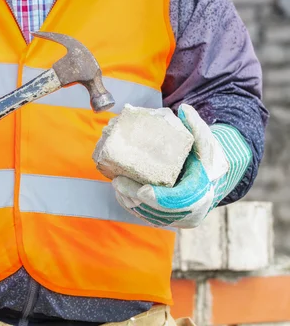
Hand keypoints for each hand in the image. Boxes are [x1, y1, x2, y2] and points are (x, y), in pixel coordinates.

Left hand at [112, 104, 250, 228]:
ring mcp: (178, 219)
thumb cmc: (207, 158)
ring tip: (116, 184)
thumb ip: (197, 126)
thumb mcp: (206, 141)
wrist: (214, 179)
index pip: (178, 201)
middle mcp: (191, 212)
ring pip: (149, 215)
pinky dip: (132, 204)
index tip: (141, 191)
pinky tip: (121, 191)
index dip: (159, 198)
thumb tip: (184, 109)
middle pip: (158, 211)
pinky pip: (147, 216)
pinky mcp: (167, 220)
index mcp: (201, 194)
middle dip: (135, 197)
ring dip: (130, 201)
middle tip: (117, 182)